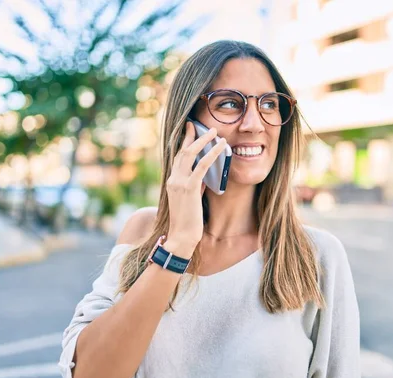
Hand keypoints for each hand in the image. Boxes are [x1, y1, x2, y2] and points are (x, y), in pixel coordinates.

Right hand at [165, 121, 226, 251]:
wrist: (181, 237)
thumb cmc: (187, 222)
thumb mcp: (190, 200)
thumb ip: (194, 186)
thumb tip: (204, 176)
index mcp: (171, 181)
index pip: (177, 157)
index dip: (184, 143)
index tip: (189, 130)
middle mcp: (173, 179)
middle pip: (182, 151)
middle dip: (192, 136)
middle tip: (201, 125)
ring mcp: (179, 182)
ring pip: (190, 154)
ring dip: (203, 140)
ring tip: (214, 132)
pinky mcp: (189, 188)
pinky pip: (202, 166)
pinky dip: (212, 154)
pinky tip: (221, 147)